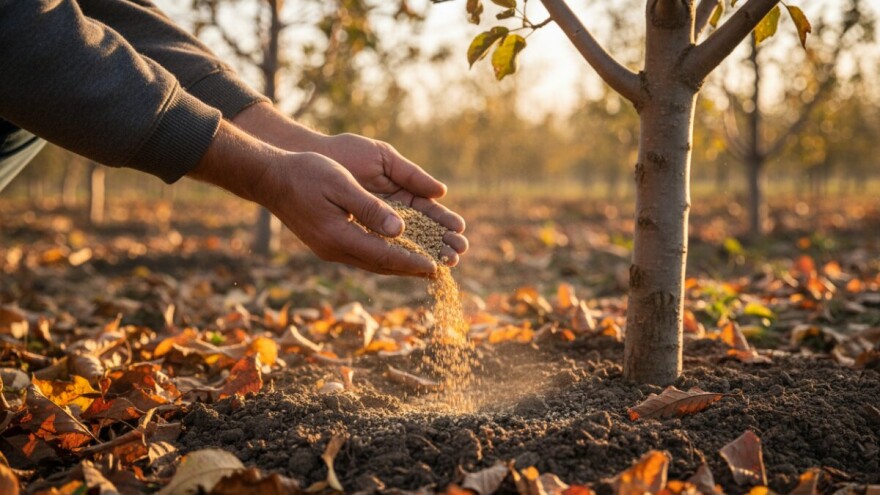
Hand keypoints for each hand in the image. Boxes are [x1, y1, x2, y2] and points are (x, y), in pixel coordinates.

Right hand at [188, 122, 437, 276]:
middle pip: (381, 265)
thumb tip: (399, 229)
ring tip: (423, 268)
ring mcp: (329, 248)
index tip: (435, 267)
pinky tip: (395, 254)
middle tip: (439, 274)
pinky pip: (362, 255)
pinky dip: (383, 257)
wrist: (269, 177)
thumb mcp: (340, 184)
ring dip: (398, 266)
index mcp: (339, 237)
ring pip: (372, 263)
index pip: (384, 256)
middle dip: (410, 270)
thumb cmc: (305, 173)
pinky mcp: (327, 242)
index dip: (412, 262)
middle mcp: (335, 249)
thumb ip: (370, 208)